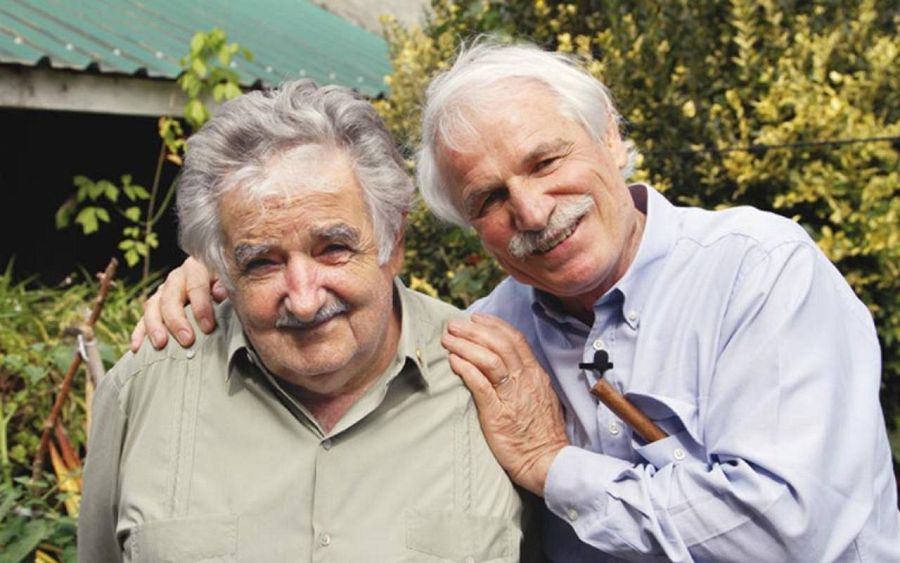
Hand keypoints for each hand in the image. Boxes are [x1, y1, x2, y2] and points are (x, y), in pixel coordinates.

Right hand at [130, 257, 226, 351]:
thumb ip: (226, 286)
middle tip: (187, 340)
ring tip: (160, 344)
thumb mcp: (227, 281)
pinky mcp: (153, 306)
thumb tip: (220, 293)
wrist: (210, 277)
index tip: (208, 327)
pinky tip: (137, 348)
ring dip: (155, 327)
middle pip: (170, 298)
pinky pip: (142, 319)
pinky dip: (139, 334)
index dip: (201, 307)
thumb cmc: (222, 284)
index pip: (196, 286)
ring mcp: (162, 292)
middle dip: (177, 320)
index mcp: (196, 269)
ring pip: (152, 307)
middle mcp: (176, 278)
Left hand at [442, 313, 568, 495]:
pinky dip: (466, 369)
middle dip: (473, 331)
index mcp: (536, 374)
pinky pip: (481, 385)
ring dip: (466, 346)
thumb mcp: (540, 399)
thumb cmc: (542, 434)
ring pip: (490, 359)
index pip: (514, 339)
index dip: (493, 325)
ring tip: (448, 341)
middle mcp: (526, 380)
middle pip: (499, 344)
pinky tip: (453, 362)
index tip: (475, 318)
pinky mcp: (498, 414)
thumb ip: (526, 381)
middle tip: (453, 325)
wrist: (548, 462)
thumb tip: (508, 367)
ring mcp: (512, 396)